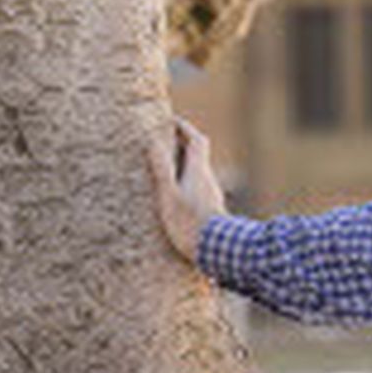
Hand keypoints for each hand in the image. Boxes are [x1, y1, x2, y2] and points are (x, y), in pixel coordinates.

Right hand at [147, 116, 227, 263]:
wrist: (217, 251)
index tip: (171, 121)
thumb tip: (154, 141)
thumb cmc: (190, 222)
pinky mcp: (212, 212)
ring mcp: (212, 196)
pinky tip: (173, 198)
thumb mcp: (169, 194)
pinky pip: (197, 191)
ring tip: (161, 172)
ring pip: (197, 174)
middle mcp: (209, 180)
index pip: (197, 141)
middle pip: (198, 156)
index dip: (185, 129)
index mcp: (199, 170)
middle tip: (162, 144)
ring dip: (182, 168)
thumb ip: (162, 168)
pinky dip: (184, 186)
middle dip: (181, 147)